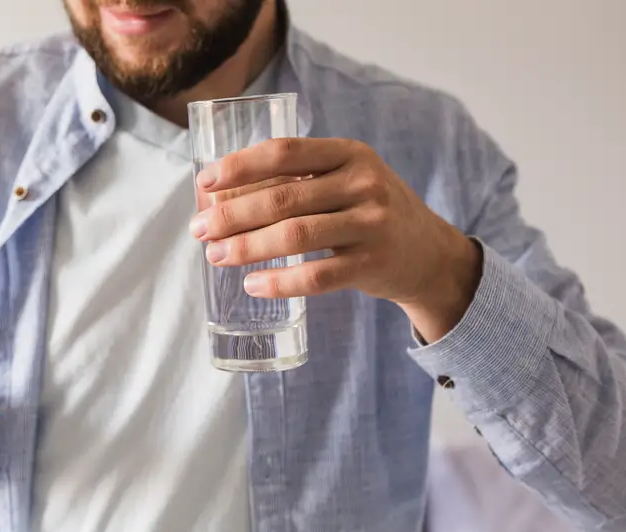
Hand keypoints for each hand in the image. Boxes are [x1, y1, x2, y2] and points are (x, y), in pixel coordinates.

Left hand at [189, 137, 482, 341]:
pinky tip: (252, 284)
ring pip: (295, 236)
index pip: (284, 152)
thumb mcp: (343, 182)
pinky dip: (279, 281)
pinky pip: (317, 276)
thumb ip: (294, 182)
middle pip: (283, 198)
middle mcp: (363, 183)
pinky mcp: (373, 264)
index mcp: (349, 153)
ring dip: (246, 248)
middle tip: (198, 229)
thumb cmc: (366, 212)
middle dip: (231, 215)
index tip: (204, 184)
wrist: (428, 253)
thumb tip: (217, 199)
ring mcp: (371, 224)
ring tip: (215, 256)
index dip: (239, 166)